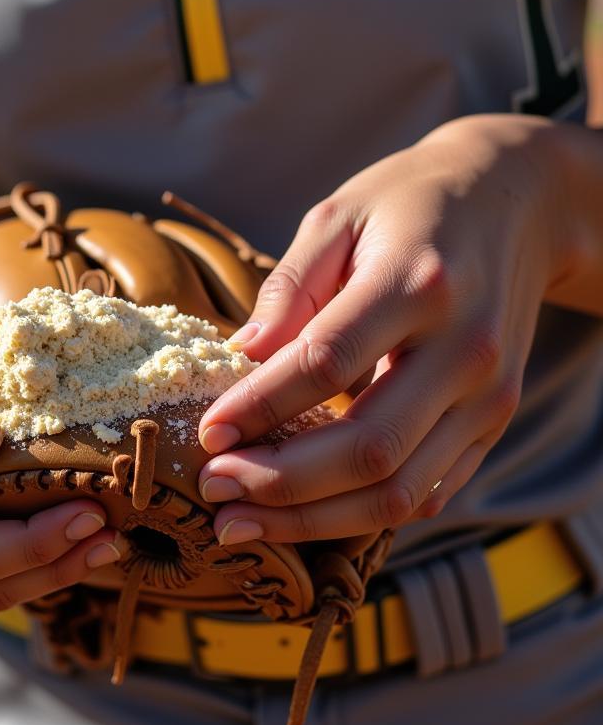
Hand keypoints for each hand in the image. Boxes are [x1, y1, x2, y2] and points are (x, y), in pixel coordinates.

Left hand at [197, 114, 571, 544]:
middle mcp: (463, 349)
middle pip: (368, 447)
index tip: (207, 433)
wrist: (517, 202)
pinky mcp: (494, 422)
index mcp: (417, 283)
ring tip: (241, 522)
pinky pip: (430, 491)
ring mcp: (488, 395)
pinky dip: (363, 516)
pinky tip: (304, 516)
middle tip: (213, 488)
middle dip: (279, 482)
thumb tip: (241, 355)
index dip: (259, 407)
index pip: (326, 363)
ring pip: (399, 490)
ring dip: (312, 520)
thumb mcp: (339, 215)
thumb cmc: (410, 203)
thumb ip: (290, 285)